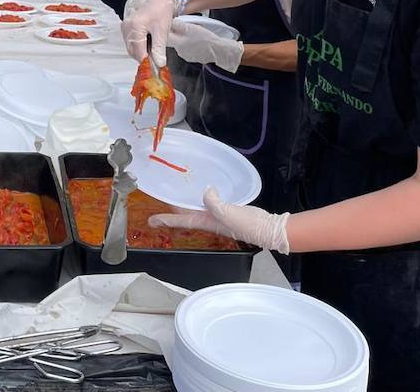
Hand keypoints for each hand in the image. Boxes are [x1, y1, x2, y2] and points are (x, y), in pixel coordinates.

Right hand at [122, 0, 180, 67]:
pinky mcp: (127, 28)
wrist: (159, 0)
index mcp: (135, 27)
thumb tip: (159, 63)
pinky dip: (139, 47)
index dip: (146, 62)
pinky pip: (131, 42)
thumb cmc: (161, 11)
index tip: (154, 69)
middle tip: (155, 63)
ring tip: (153, 53)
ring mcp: (125, 27)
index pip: (138, 51)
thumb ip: (159, 48)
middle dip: (143, 58)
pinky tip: (148, 46)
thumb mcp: (162, 31)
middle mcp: (127, 27)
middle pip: (132, 50)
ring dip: (141, 53)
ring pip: (131, 48)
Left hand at [151, 187, 290, 253]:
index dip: (165, 219)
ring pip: (196, 208)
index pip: (181, 220)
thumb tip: (206, 191)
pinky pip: (210, 203)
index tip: (151, 220)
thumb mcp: (227, 213)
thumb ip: (214, 202)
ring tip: (177, 194)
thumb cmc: (248, 225)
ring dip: (185, 203)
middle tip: (161, 200)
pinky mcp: (227, 211)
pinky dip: (203, 197)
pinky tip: (206, 191)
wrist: (268, 229)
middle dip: (172, 209)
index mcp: (206, 222)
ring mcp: (218, 216)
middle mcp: (209, 220)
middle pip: (185, 214)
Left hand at [169, 19, 243, 72]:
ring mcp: (185, 56)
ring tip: (191, 33)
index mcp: (177, 43)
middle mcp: (179, 51)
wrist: (218, 50)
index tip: (169, 25)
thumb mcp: (191, 27)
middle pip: (172, 41)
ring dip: (183, 39)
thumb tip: (171, 22)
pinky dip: (189, 45)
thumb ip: (179, 25)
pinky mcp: (192, 58)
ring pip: (180, 45)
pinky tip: (196, 41)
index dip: (166, 30)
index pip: (165, 37)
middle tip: (182, 27)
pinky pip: (187, 49)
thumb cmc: (205, 38)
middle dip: (175, 34)